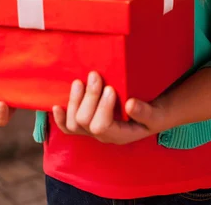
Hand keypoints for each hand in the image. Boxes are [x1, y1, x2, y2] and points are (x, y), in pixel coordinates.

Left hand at [52, 71, 167, 144]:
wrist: (152, 115)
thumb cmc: (153, 113)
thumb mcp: (155, 114)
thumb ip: (145, 112)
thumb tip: (129, 105)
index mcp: (120, 135)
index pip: (102, 126)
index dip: (102, 107)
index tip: (111, 88)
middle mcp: (103, 135)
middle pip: (85, 122)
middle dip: (89, 97)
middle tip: (95, 75)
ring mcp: (92, 130)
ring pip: (74, 123)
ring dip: (74, 100)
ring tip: (80, 81)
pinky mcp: (86, 122)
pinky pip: (68, 127)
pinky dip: (61, 117)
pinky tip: (55, 106)